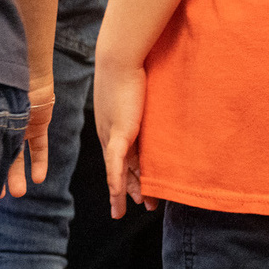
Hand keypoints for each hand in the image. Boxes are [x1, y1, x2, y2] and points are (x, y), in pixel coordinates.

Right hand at [8, 77, 55, 196]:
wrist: (22, 66)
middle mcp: (1, 123)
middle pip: (0, 155)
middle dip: (0, 176)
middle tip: (1, 196)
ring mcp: (21, 123)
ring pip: (20, 154)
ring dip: (19, 174)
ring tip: (19, 193)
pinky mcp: (38, 122)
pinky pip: (40, 146)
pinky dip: (40, 161)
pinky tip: (38, 179)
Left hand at [94, 60, 149, 217]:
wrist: (118, 58)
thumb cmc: (131, 70)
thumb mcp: (140, 95)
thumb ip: (147, 106)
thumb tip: (158, 107)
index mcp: (114, 126)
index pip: (124, 157)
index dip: (131, 175)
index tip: (139, 189)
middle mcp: (110, 134)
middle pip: (122, 168)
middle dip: (130, 189)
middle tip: (141, 206)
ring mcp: (112, 134)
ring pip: (118, 171)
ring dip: (125, 192)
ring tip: (130, 209)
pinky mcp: (118, 132)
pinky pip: (116, 162)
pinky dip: (117, 179)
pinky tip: (118, 195)